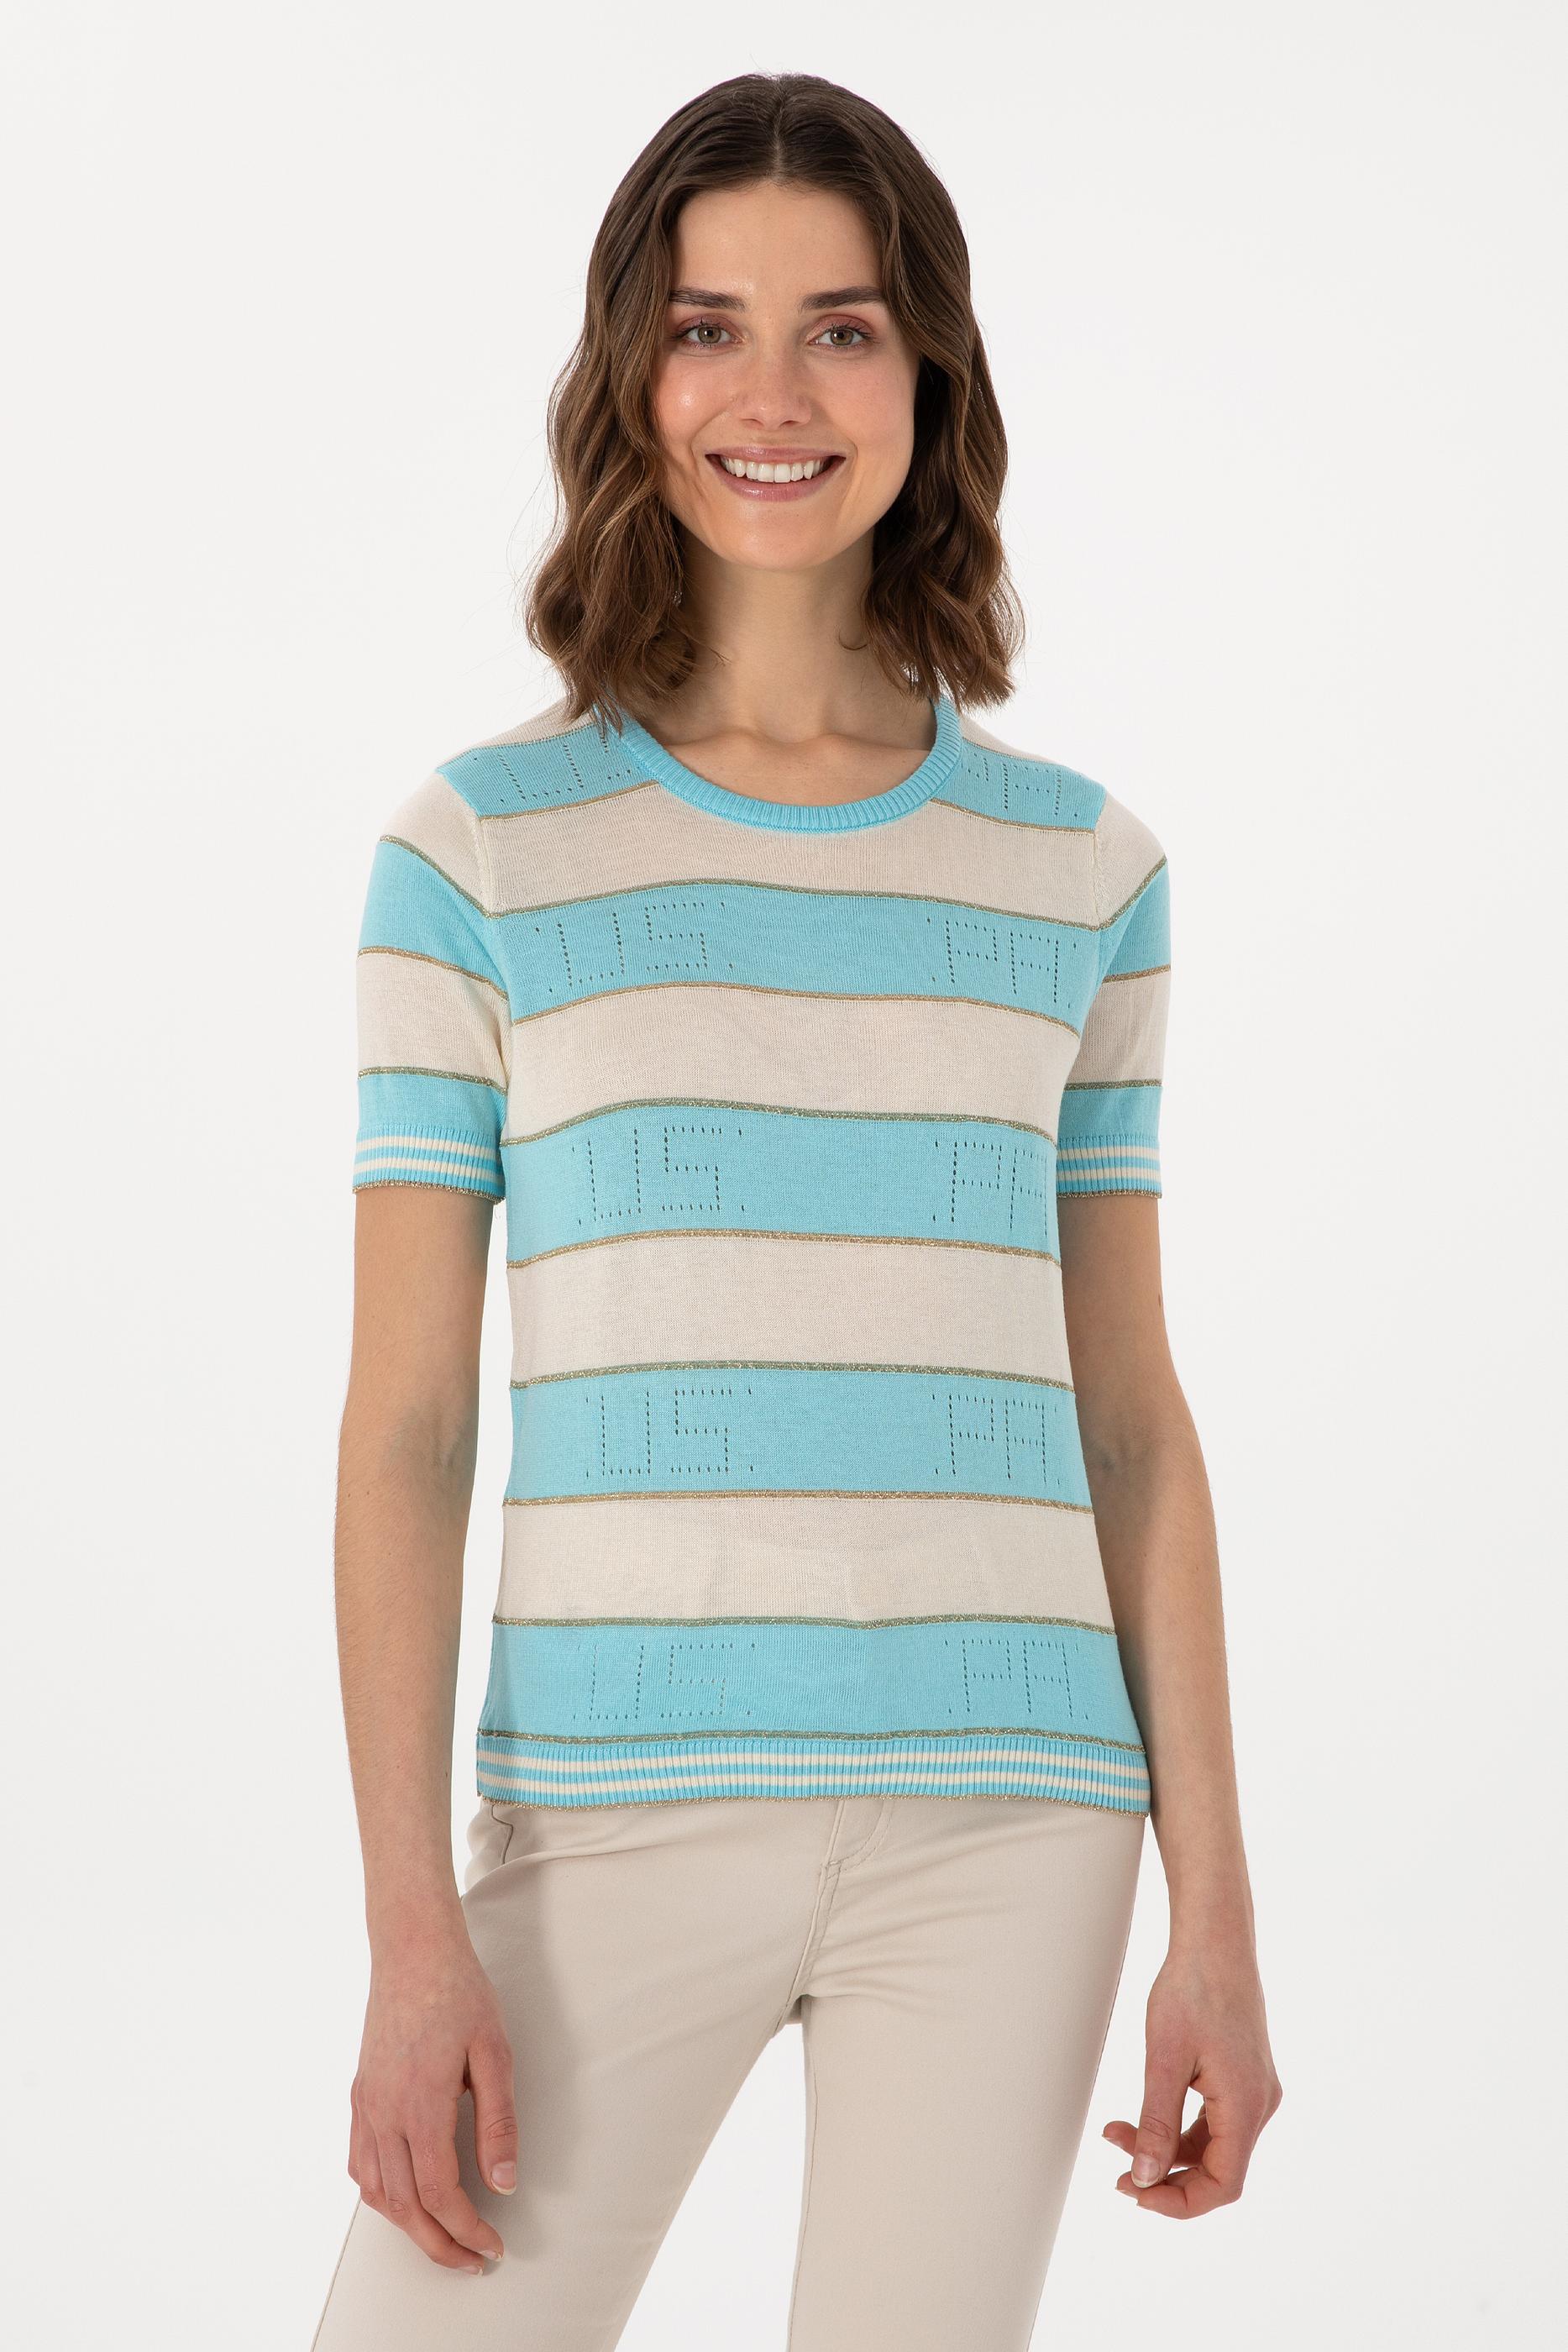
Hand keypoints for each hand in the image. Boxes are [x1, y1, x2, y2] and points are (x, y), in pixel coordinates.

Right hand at [348, 1931, 519, 2271]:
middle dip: (439, 2244)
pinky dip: (380, 2194)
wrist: (413, 1947)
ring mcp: (366, 2103)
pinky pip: (360, 2162)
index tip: (493, 2245)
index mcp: (420, 2104)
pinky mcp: (359, 2093)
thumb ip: (499, 2122)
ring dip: (408, 2226)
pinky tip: (403, 2197)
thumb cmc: (459, 1992)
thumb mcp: (495, 2053)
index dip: (467, 2229)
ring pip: (376, 2191)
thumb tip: (504, 2183)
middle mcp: (384, 2111)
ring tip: (443, 2238)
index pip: (439, 2193)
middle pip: (404, 2205)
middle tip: (472, 2260)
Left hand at [1101, 1934, 1281, 2217]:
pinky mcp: (1243, 2077)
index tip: (1136, 2192)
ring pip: (1213, 2146)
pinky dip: (1178, 2127)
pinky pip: (1214, 2121)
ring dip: (1166, 2149)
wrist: (1214, 1939)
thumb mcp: (1165, 2059)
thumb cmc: (1192, 1989)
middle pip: (1217, 2169)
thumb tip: (1145, 2178)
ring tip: (1117, 2133)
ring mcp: (1254, 2091)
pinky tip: (1143, 2117)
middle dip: (1165, 2175)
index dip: (1179, 2201)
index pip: (1223, 2185)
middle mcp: (1259, 2104)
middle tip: (1117, 2170)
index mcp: (1247, 2106)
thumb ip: (1156, 2123)